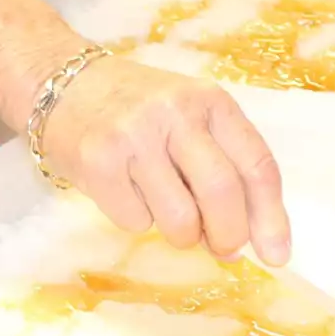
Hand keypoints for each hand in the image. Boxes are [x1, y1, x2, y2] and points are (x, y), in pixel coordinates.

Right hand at [38, 54, 289, 265]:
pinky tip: (124, 189)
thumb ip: (222, 165)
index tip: (275, 255)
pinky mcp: (97, 160)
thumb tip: (253, 241)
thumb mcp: (188, 117)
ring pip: (180, 221)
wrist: (59, 80)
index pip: (257, 165)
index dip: (271, 218)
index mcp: (210, 100)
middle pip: (223, 195)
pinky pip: (135, 221)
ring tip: (164, 209)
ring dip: (181, 235)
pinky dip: (136, 219)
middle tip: (221, 248)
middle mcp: (175, 111)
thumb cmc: (136, 108)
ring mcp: (134, 135)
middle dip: (228, 236)